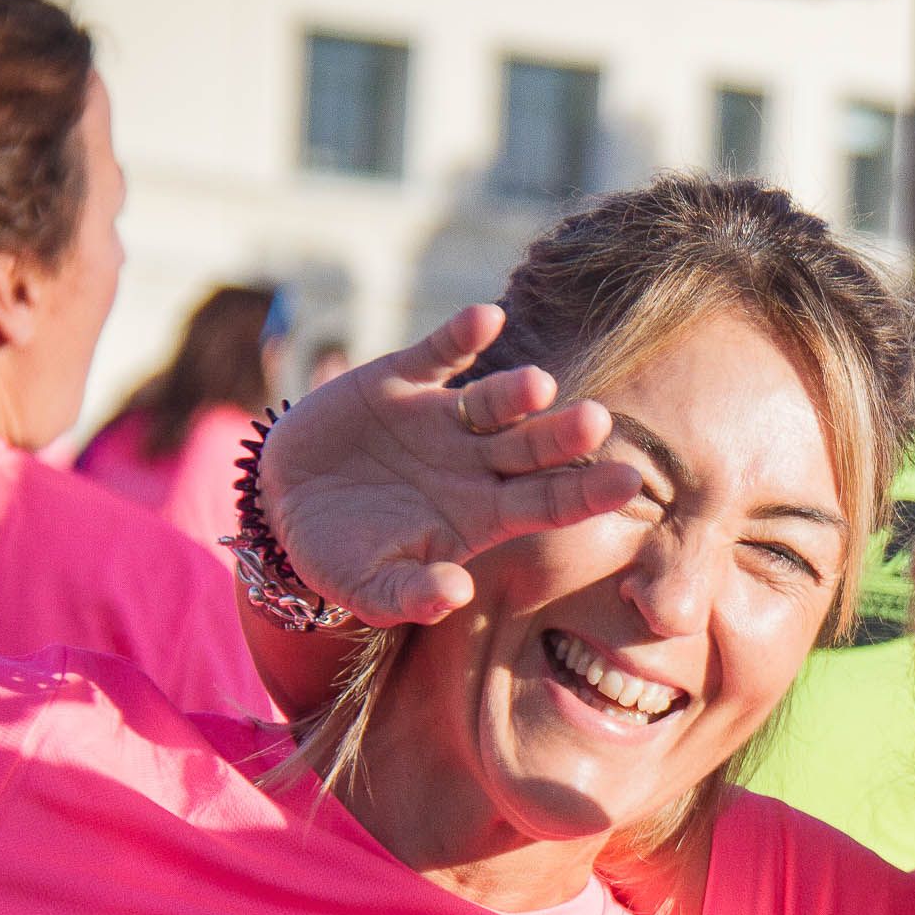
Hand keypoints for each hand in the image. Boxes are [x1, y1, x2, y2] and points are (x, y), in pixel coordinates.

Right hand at [257, 303, 645, 626]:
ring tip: (538, 385)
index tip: (629, 482)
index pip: (547, 504)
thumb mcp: (369, 587)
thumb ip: (410, 595)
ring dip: (515, 391)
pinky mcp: (401, 379)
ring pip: (491, 401)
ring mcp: (442, 418)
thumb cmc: (340, 555)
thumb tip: (454, 594)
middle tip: (596, 421)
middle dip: (563, 436)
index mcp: (483, 514)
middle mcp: (475, 462)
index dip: (586, 494)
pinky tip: (486, 319)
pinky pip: (438, 352)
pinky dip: (460, 335)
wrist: (285, 502)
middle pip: (532, 448)